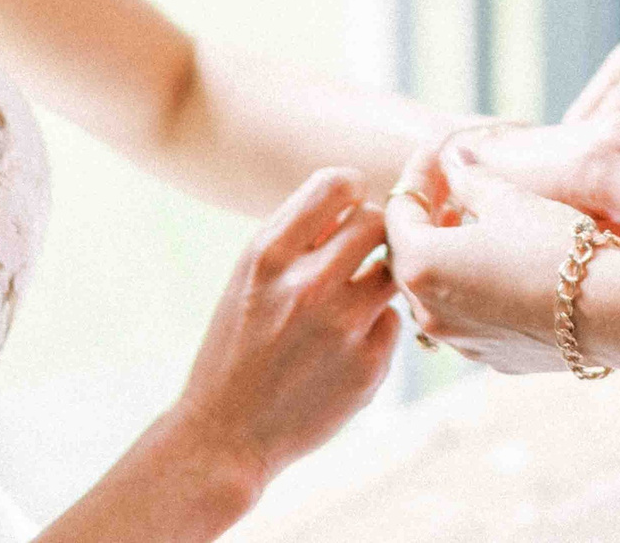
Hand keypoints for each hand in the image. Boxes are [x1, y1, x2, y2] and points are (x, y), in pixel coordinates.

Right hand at [164, 168, 401, 496]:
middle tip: (358, 253)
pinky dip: (375, 327)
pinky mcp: (369, 367)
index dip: (351, 190)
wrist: (226, 434)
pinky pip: (392, 321)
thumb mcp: (247, 279)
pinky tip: (344, 347)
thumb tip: (353, 201)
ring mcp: (343, 327)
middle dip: (371, 232)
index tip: (348, 207)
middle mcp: (307, 285)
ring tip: (350, 298)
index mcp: (268, 255)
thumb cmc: (237, 347)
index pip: (336, 184)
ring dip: (378, 276)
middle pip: (375, 221)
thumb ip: (296, 237)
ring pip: (393, 269)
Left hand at [384, 149, 609, 373]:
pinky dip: (469, 290)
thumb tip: (452, 157)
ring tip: (468, 225)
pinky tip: (497, 268)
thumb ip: (469, 178)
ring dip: (444, 257)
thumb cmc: (555, 246)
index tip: (434, 155)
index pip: (398, 213)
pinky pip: (467, 319)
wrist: (613, 310)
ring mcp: (462, 343)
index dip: (415, 178)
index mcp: (422, 266)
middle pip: (408, 257)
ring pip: (435, 293)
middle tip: (446, 187)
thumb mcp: (508, 200)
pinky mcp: (494, 358)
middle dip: (423, 219)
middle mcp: (431, 313)